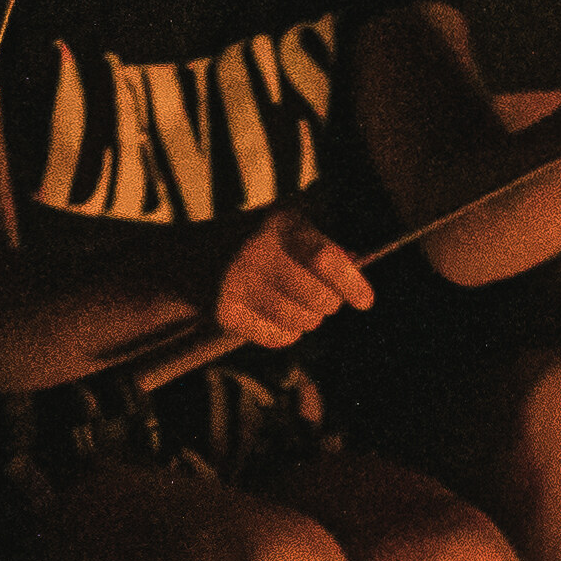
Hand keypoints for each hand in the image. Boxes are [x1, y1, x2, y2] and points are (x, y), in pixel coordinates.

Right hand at [209, 208, 373, 350]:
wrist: (195, 254)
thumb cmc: (261, 238)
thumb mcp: (292, 222)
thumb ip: (328, 239)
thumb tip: (357, 267)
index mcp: (281, 223)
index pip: (325, 259)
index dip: (351, 284)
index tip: (365, 301)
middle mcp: (256, 251)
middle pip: (317, 298)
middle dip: (331, 303)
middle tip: (327, 297)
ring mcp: (236, 282)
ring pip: (299, 321)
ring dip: (311, 319)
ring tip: (303, 305)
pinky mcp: (224, 310)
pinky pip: (277, 337)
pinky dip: (288, 333)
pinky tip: (281, 316)